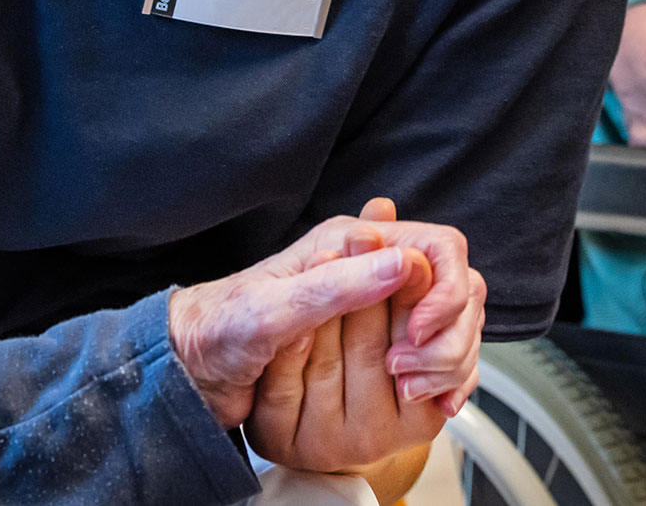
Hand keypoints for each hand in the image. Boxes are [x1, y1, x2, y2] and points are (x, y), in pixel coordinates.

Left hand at [166, 202, 484, 430]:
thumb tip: (405, 262)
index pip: (440, 249)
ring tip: (408, 389)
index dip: (444, 292)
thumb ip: (338, 283)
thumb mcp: (273, 309)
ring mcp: (373, 309)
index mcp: (352, 245)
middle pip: (454, 290)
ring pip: (447, 326)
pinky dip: (438, 379)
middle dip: (447, 335)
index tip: (421, 332)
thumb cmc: (220, 327)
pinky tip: (428, 399)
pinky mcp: (372, 344)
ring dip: (442, 362)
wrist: (192, 364)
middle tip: (407, 373)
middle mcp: (369, 271)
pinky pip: (430, 356)